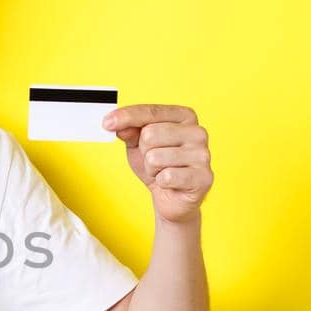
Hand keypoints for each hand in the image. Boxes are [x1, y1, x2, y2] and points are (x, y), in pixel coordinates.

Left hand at [101, 104, 211, 224]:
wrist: (172, 198)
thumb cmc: (158, 166)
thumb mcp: (138, 145)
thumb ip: (129, 131)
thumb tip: (118, 124)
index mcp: (184, 117)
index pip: (151, 111)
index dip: (126, 117)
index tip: (106, 123)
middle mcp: (198, 132)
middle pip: (150, 133)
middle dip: (144, 151)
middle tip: (154, 161)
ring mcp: (203, 154)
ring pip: (155, 157)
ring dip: (151, 169)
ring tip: (162, 172)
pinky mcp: (203, 177)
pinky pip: (166, 177)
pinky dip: (161, 182)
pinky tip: (170, 183)